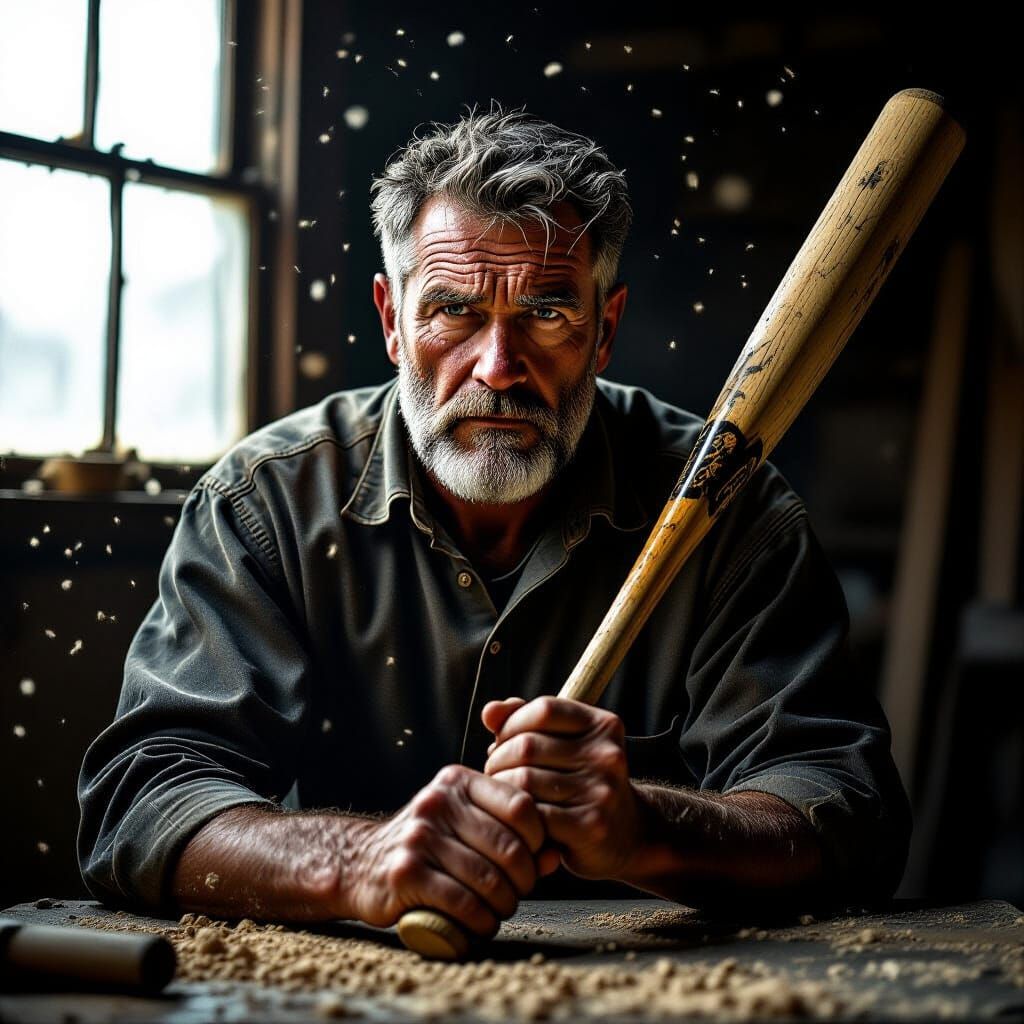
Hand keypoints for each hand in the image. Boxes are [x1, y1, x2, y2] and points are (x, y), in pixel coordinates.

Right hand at [348, 764, 548, 937]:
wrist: (360, 863)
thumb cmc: (427, 845)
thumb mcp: (464, 826)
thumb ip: (509, 834)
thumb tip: (553, 856)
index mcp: (458, 782)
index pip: (520, 805)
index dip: (538, 836)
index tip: (535, 858)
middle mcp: (438, 802)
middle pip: (508, 846)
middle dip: (524, 879)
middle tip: (520, 892)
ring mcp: (420, 836)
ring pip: (488, 878)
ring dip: (505, 904)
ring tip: (501, 910)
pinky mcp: (406, 872)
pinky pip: (462, 902)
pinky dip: (481, 920)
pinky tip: (481, 924)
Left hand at [482, 696, 642, 880]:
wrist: (626, 835)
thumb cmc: (580, 782)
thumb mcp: (563, 744)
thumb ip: (524, 721)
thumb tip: (489, 712)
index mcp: (603, 726)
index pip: (544, 709)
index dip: (512, 724)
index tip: (502, 741)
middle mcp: (607, 755)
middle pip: (528, 745)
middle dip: (499, 759)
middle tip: (494, 773)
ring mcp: (601, 790)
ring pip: (525, 779)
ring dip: (502, 787)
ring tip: (502, 793)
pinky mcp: (590, 825)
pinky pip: (534, 813)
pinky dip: (517, 814)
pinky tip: (517, 816)